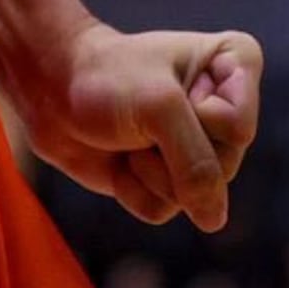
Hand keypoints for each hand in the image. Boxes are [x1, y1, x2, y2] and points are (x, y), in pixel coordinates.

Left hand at [16, 20, 262, 231]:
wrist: (49, 88)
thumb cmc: (106, 76)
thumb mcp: (160, 108)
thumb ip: (198, 165)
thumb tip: (214, 222)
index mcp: (234, 65)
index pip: (239, 126)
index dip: (199, 115)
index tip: (166, 84)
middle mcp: (224, 108)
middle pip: (222, 167)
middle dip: (171, 149)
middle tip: (141, 115)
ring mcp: (198, 148)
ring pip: (196, 197)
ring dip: (150, 171)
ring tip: (129, 135)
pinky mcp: (168, 180)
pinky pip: (163, 208)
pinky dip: (133, 189)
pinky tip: (119, 159)